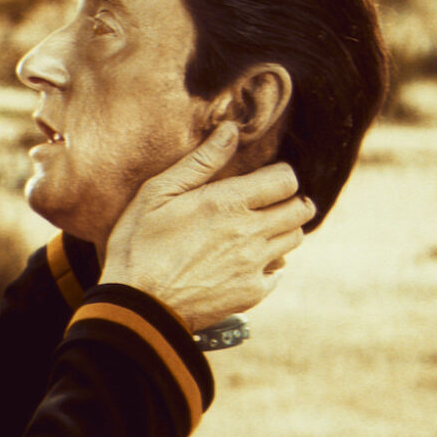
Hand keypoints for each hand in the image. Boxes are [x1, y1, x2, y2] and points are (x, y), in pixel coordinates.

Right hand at [99, 122, 314, 330]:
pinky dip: (270, 263)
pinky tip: (245, 261)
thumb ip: (200, 162)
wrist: (137, 305)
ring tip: (255, 229)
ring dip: (282, 229)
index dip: (278, 175)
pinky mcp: (251, 294)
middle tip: (265, 202)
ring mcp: (254, 266)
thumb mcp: (157, 194)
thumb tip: (231, 131)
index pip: (286, 179)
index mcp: (229, 203)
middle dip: (288, 200)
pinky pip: (279, 272)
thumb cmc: (138, 245)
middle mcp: (250, 233)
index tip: (262, 179)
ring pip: (294, 239)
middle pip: (300, 209)